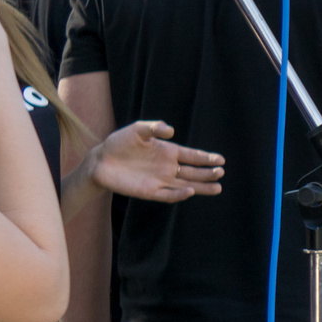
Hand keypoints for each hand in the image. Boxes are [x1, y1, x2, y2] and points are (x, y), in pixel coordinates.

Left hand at [85, 121, 224, 201]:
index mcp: (168, 152)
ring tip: (218, 188)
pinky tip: (190, 191)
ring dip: (201, 187)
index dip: (206, 158)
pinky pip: (168, 195)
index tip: (220, 160)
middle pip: (193, 172)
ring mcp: (160, 180)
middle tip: (221, 172)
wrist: (101, 161)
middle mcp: (168, 167)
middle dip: (207, 173)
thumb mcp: (137, 130)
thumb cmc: (119, 143)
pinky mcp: (150, 192)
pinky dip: (179, 194)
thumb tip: (172, 131)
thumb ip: (154, 127)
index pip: (192, 156)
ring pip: (186, 185)